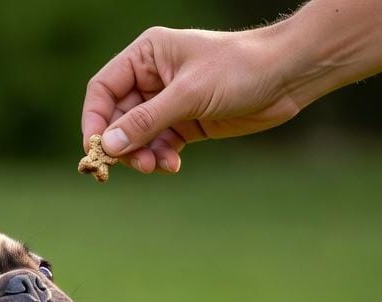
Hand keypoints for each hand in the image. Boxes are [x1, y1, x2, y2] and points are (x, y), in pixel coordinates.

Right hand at [81, 26, 304, 173]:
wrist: (287, 76)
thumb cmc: (239, 69)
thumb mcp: (189, 94)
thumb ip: (146, 121)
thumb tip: (109, 145)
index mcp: (146, 55)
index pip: (103, 89)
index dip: (94, 119)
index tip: (96, 148)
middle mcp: (152, 78)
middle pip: (118, 118)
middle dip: (123, 144)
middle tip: (134, 165)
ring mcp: (169, 102)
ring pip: (138, 136)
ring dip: (142, 155)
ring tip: (156, 166)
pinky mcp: (186, 122)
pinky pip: (160, 145)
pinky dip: (161, 158)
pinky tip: (173, 166)